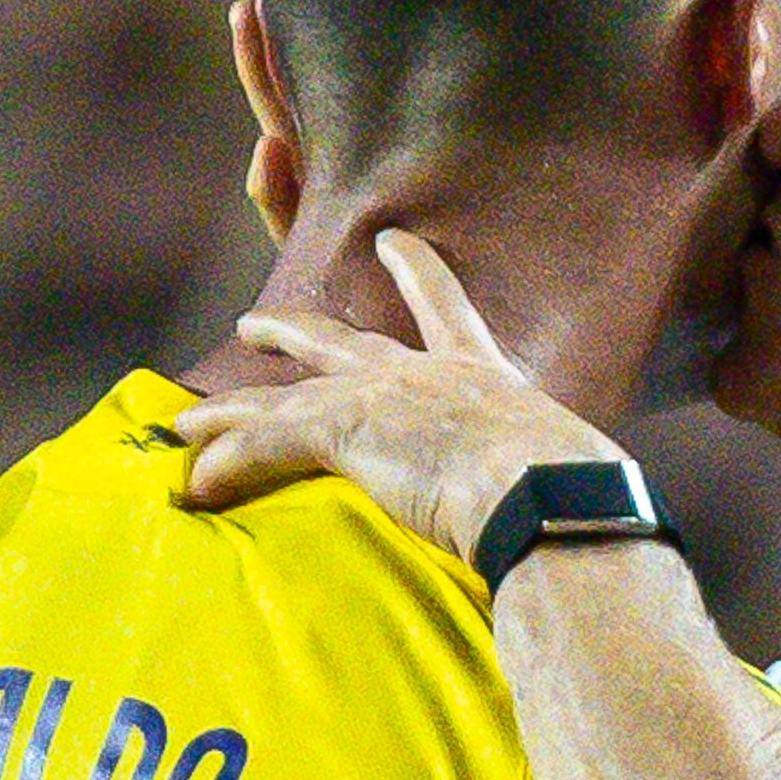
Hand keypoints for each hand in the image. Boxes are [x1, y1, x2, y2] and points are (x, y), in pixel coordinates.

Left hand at [168, 229, 624, 559]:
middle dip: (292, 330)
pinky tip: (192, 486)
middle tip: (256, 319)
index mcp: (480, 376)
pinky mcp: (340, 431)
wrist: (549, 492)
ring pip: (279, 400)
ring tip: (186, 419)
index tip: (393, 242)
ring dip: (228, 412)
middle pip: (339, 342)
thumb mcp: (565, 478)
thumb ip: (552, 490)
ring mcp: (377, 398)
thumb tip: (594, 538)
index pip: (444, 312)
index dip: (417, 274)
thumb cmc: (575, 495)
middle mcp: (422, 373)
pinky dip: (226, 469)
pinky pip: (262, 448)